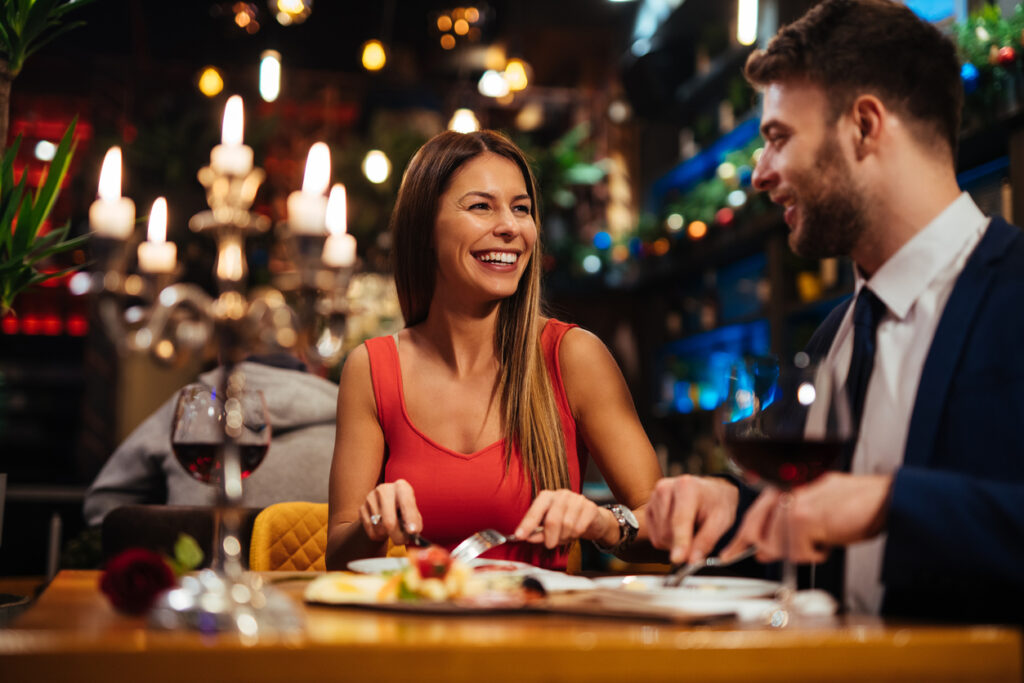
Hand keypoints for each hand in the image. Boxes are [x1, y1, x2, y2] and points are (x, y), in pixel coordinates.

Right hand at [359, 478, 422, 546]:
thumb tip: (413, 532)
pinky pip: (371, 531)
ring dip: (387, 535)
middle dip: (398, 536)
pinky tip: (382, 528)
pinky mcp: (362, 508)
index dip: (410, 518)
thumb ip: (415, 521)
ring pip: (380, 528)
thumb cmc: (402, 510)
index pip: (406, 503)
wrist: (383, 506)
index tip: (413, 531)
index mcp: (401, 487)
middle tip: (403, 541)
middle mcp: (385, 490)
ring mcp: (371, 498)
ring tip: (392, 530)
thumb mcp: (412, 512)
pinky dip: (378, 535)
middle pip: (389, 521)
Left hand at [513, 489, 615, 548]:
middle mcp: (561, 494)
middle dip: (550, 537)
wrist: (591, 520)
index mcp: (547, 497)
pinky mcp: (590, 507)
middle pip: (552, 520)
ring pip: (567, 525)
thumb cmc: (566, 522)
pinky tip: (576, 532)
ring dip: (565, 537)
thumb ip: (537, 533)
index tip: (520, 536)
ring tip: (566, 536)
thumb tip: (527, 537)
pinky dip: (576, 535)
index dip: (527, 524)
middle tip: (550, 544)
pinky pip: (580, 527)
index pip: (535, 511)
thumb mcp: (549, 528)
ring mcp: (577, 499)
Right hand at [646, 475, 738, 564]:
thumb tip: (691, 561)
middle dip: (683, 543)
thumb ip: (706, 541)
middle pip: (667, 532)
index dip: (680, 542)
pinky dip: (668, 541)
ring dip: (676, 543)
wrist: (710, 494)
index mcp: (685, 486)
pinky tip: (679, 529)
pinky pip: (655, 538)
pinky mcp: (648, 509)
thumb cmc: (716, 506)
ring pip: (660, 537)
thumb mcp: (720, 522)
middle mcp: (664, 488)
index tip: (678, 560)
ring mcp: (653, 498)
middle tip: (699, 536)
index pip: (679, 520)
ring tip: (690, 529)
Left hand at [720, 472, 892, 562]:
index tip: (729, 554)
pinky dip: (814, 553)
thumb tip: (763, 549)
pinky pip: (797, 552)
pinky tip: (828, 540)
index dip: (741, 539)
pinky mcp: (803, 518)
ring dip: (801, 550)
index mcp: (784, 486)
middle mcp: (783, 491)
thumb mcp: (813, 512)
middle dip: (774, 548)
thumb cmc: (853, 503)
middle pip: (758, 533)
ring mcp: (791, 503)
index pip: (753, 515)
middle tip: (801, 546)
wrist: (882, 500)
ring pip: (777, 545)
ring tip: (823, 537)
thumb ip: (784, 526)